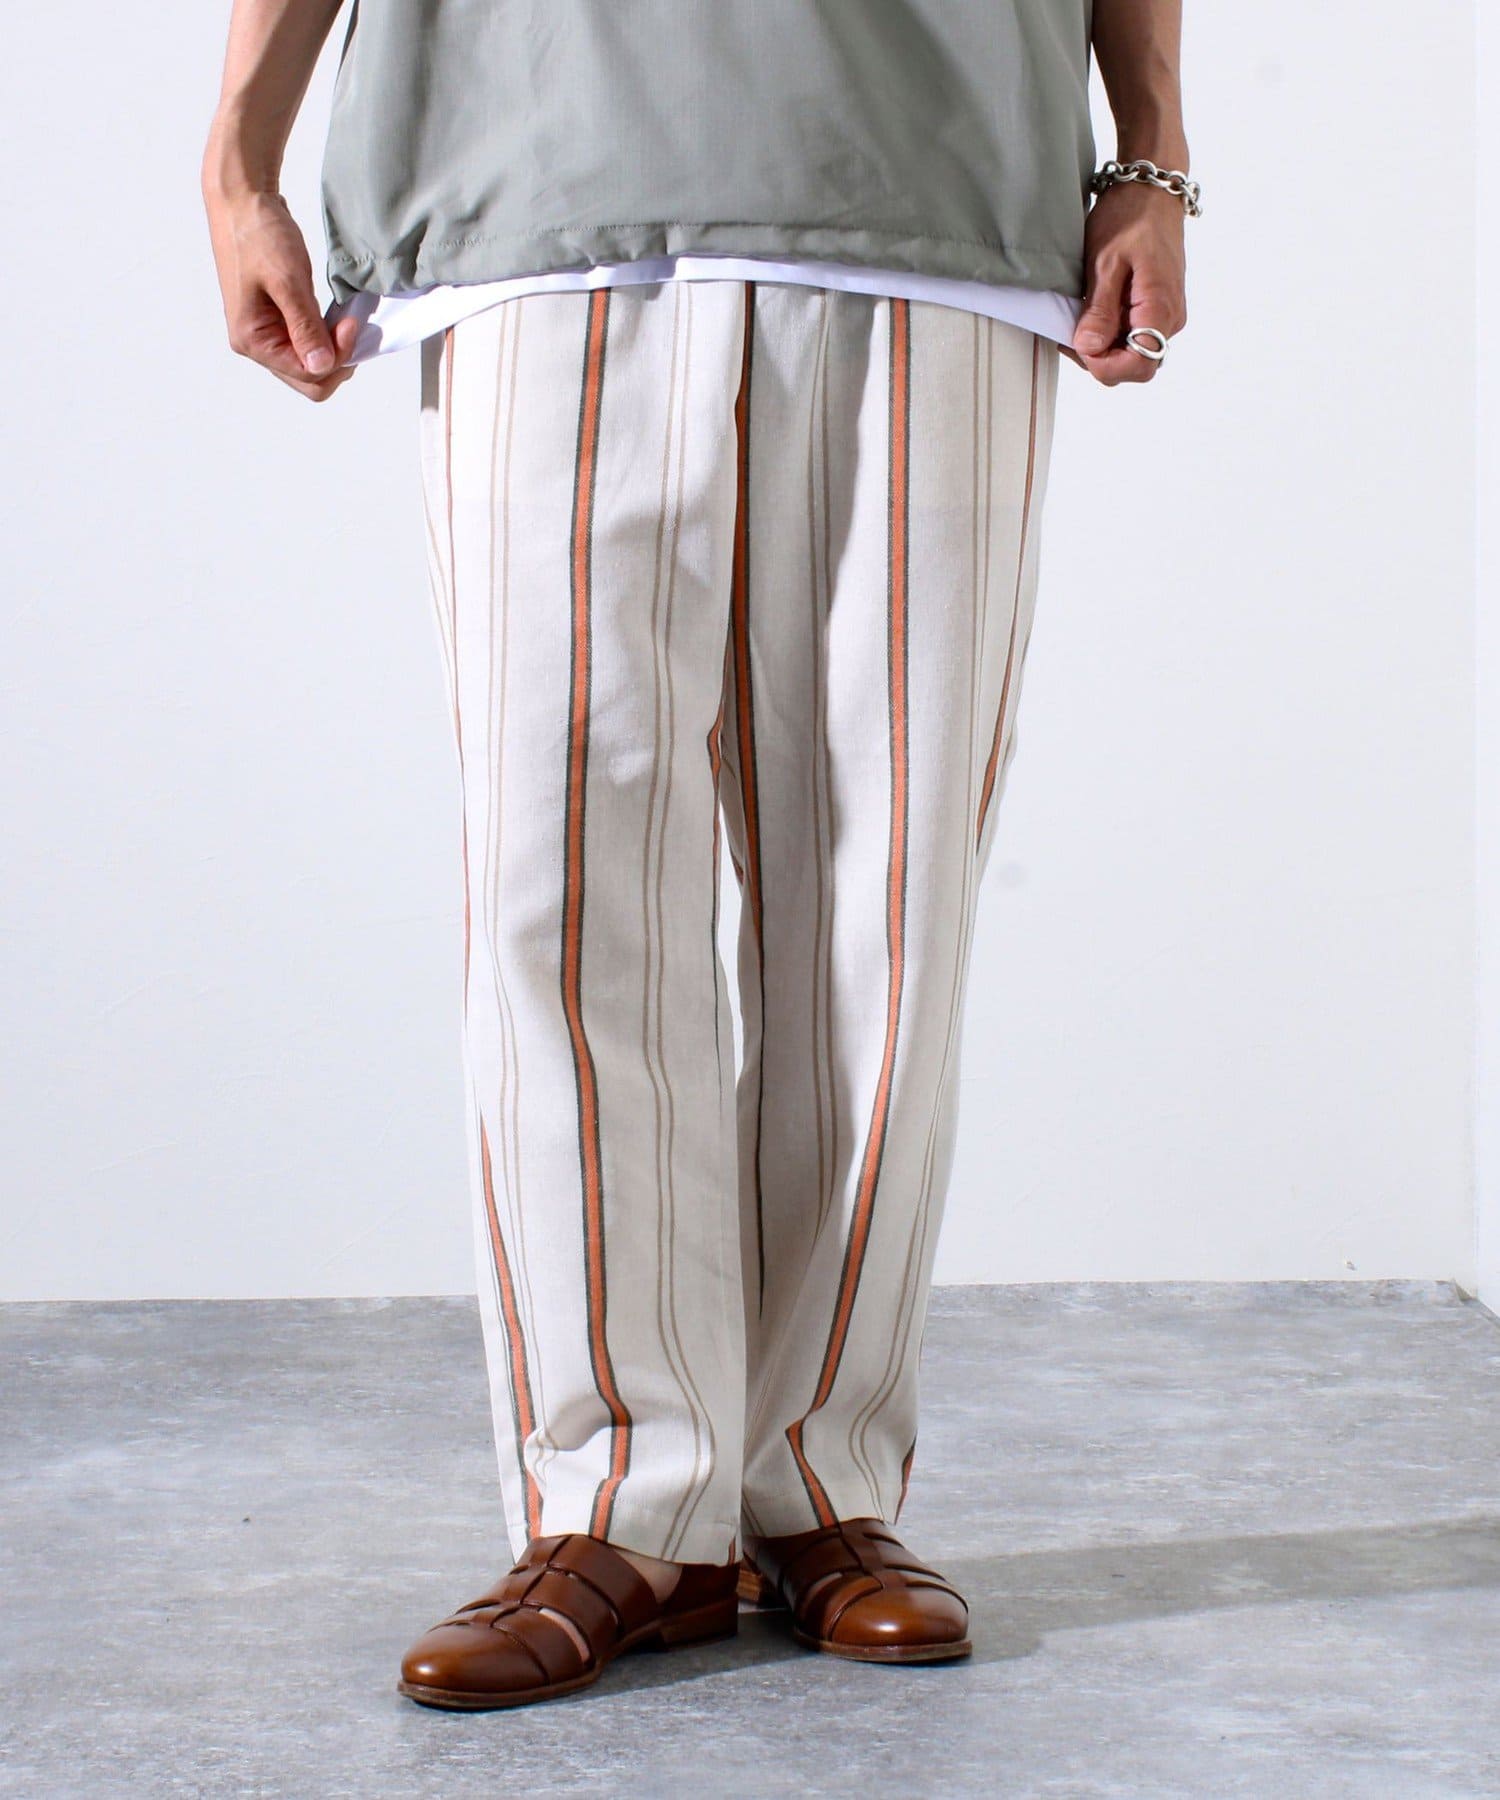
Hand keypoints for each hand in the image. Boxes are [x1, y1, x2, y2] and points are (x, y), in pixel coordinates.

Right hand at [203, 179, 357, 401]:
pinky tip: (335, 318)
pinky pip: (306, 341)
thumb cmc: (257, 233)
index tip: (352, 325)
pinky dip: (325, 334)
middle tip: (353, 327)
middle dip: (336, 358)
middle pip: (308, 377)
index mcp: (251, 341)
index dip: (337, 357)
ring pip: (309, 361)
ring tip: (346, 320)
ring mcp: (265, 332)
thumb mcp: (287, 281)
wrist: (242, 199)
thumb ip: (305, 327)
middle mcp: (255, 343)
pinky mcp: (276, 318)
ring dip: (333, 347)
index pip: (307, 376)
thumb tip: (322, 366)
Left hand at [1069, 183, 1187, 386]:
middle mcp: (1170, 319)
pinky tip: (1092, 314)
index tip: (1079, 343)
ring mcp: (1166, 315)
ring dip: (1102, 347)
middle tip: (1070, 332)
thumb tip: (1090, 348)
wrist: (1150, 190)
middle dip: (1099, 358)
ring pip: (1131, 354)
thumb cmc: (1130, 217)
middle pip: (1134, 366)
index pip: (1138, 367)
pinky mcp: (1157, 308)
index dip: (1104, 366)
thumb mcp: (1105, 262)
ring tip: (1078, 319)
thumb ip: (1099, 310)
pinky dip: (1110, 333)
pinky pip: (1133, 336)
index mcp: (1160, 308)